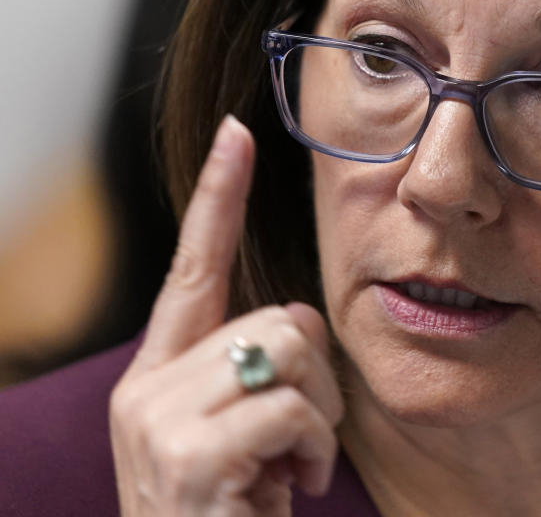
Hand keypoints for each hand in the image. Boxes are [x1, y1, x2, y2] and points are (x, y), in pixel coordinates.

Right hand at [109, 115, 343, 516]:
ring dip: (318, 415)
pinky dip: (312, 447)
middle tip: (300, 436)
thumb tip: (296, 333)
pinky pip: (290, 405)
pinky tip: (287, 488)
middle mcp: (148, 387)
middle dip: (315, 376)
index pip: (191, 268)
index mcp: (161, 375)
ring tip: (292, 464)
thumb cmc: (230, 512)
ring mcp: (159, 419)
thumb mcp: (237, 437)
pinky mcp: (188, 452)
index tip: (237, 135)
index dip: (217, 200)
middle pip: (279, 317)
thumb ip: (250, 375)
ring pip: (288, 349)